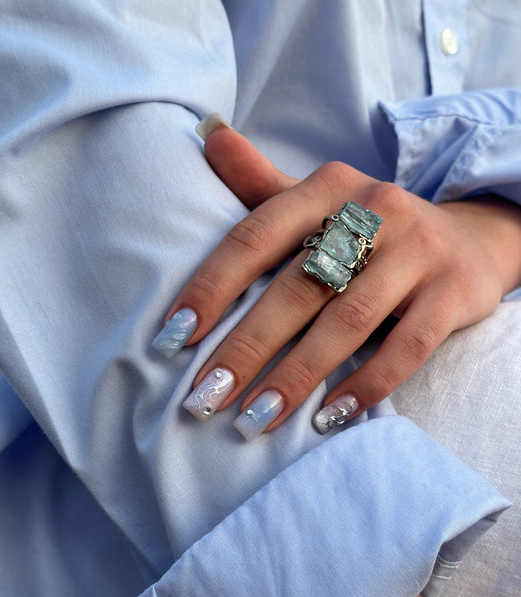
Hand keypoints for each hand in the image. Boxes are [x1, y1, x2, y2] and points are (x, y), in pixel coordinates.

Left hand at [156, 122, 520, 437]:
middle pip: (297, 287)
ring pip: (348, 322)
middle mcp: (374, 211)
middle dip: (245, 348)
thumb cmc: (372, 230)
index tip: (171, 340)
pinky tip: (328, 420)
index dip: (210, 288)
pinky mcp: (453, 291)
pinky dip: (367, 385)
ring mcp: (418, 251)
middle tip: (203, 398)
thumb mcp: (321, 199)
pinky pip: (408, 346)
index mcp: (328, 187)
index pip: (254, 236)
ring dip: (296, 378)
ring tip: (254, 420)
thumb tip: (206, 135)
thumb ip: (262, 183)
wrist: (467, 238)